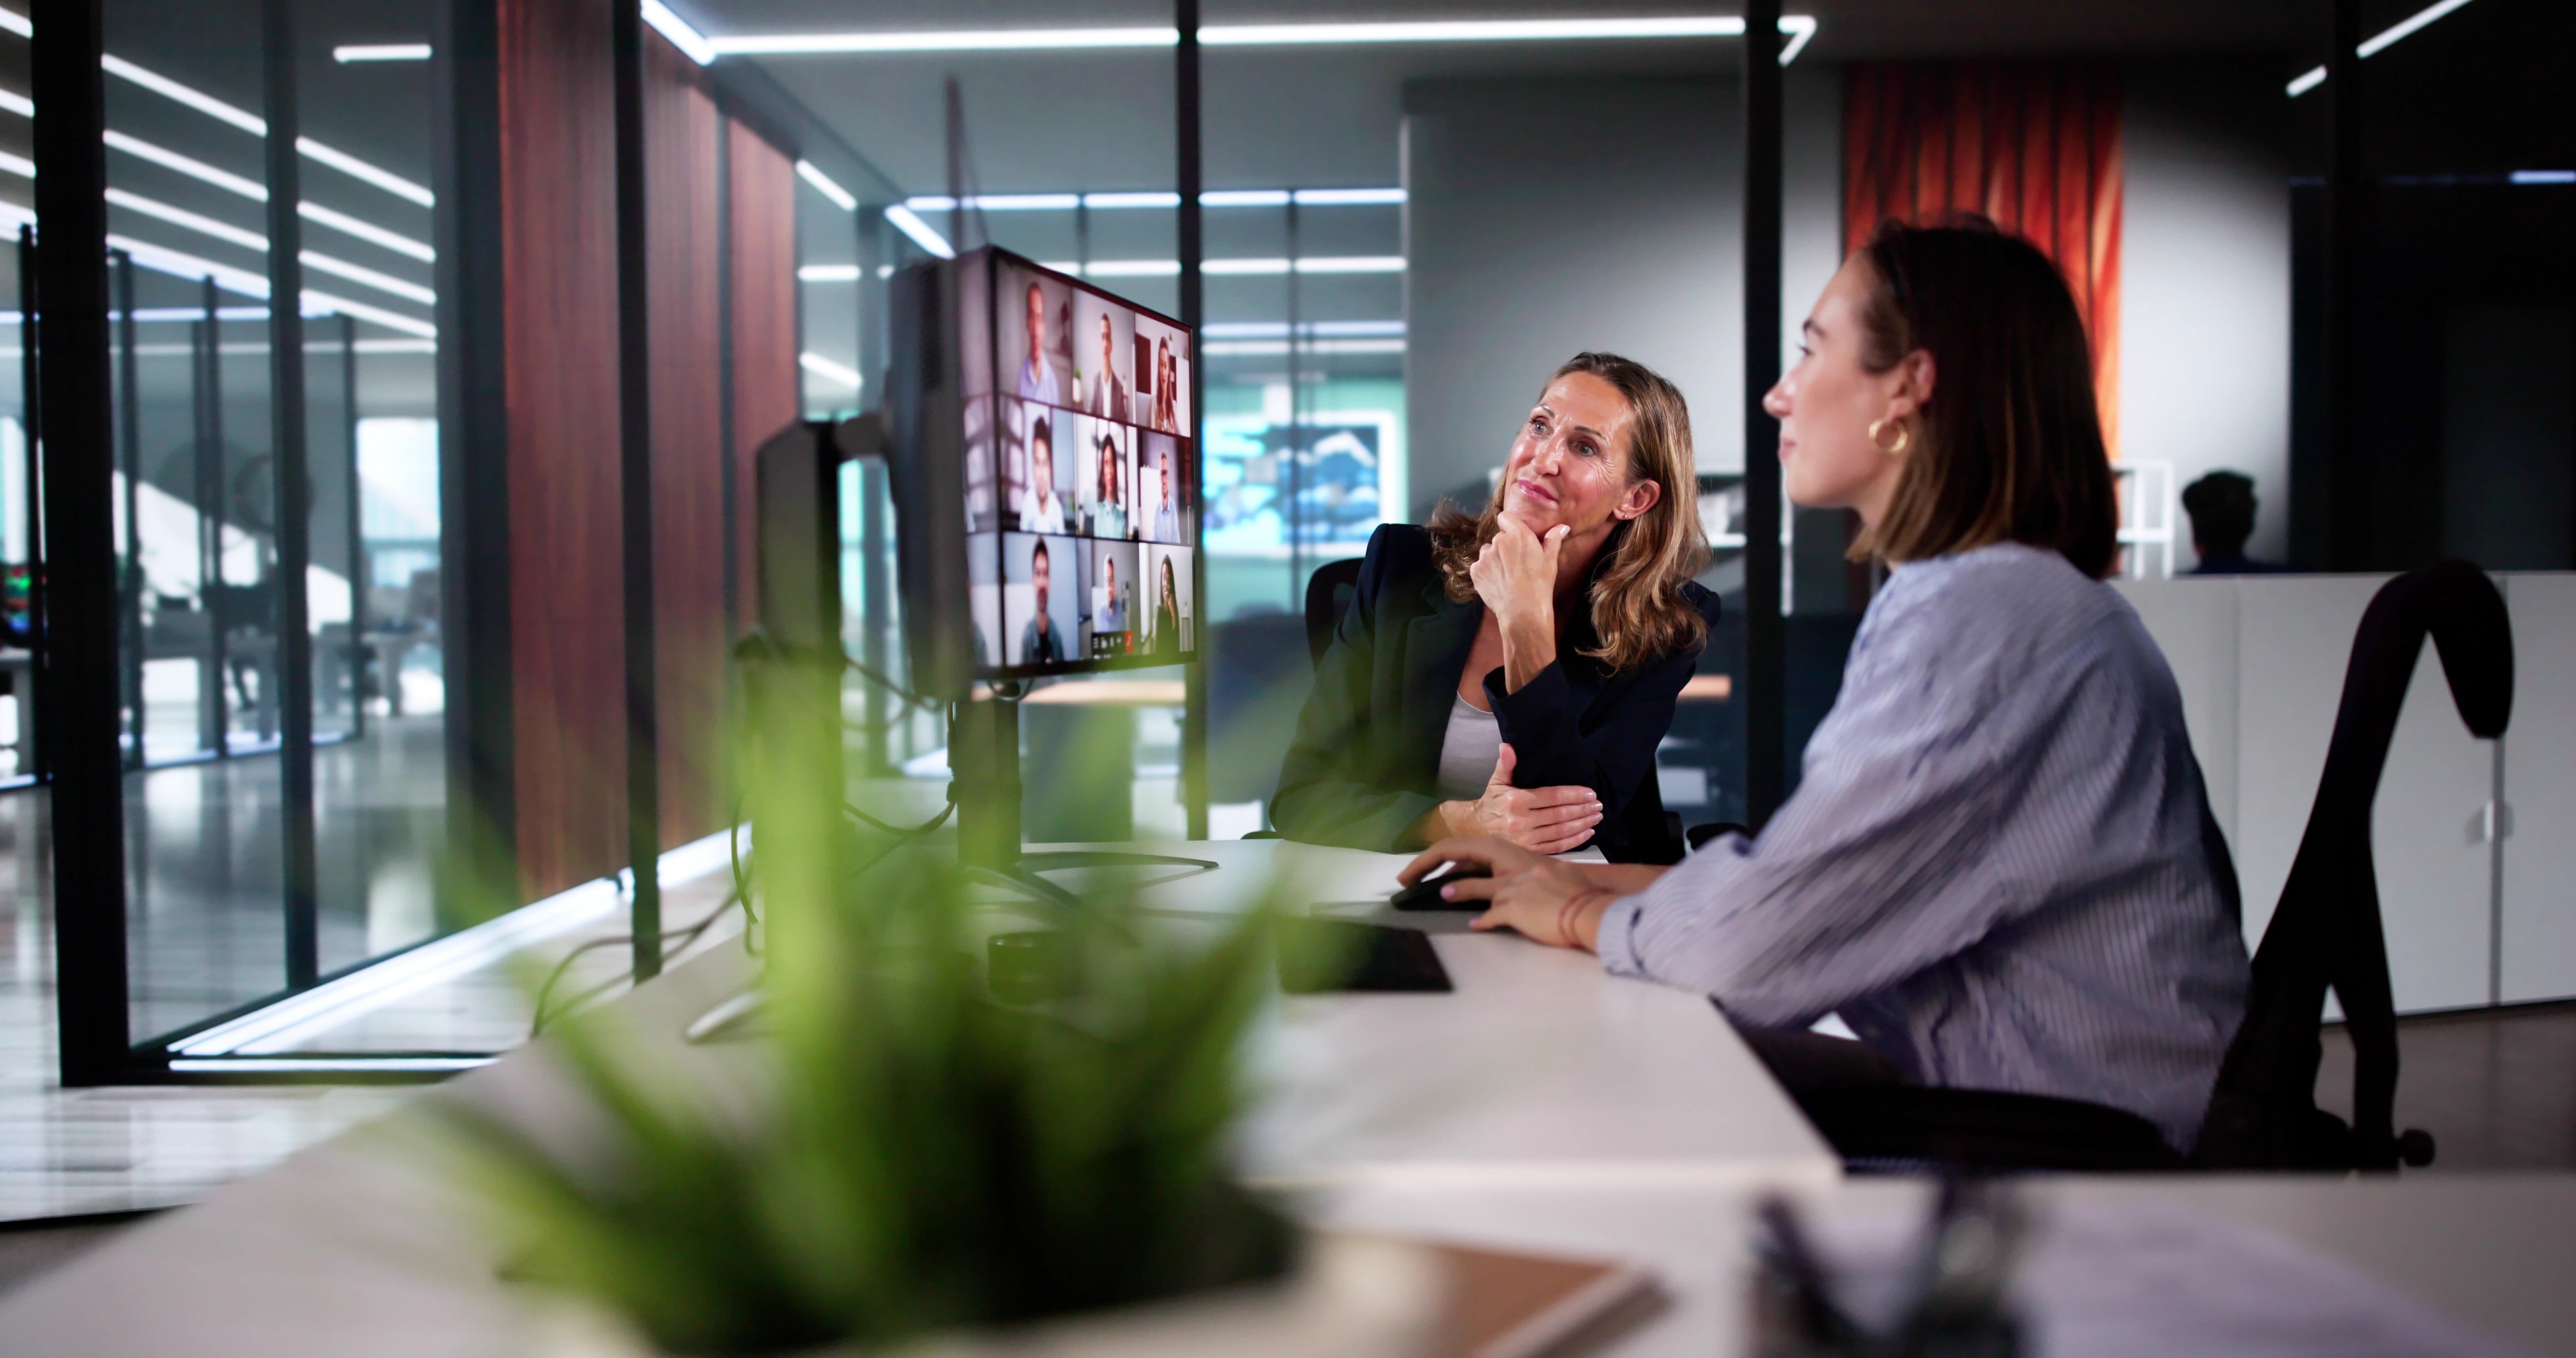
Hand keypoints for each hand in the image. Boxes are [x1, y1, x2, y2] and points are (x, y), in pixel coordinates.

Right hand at [1396, 835, 1547, 894]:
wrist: (1582, 904)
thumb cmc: (1545, 895)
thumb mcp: (1505, 891)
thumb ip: (1473, 890)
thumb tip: (1444, 891)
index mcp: (1492, 847)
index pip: (1447, 848)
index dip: (1423, 862)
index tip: (1405, 878)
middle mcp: (1495, 850)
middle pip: (1453, 854)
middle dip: (1429, 866)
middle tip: (1406, 882)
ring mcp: (1502, 861)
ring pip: (1467, 865)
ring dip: (1445, 874)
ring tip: (1424, 888)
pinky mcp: (1510, 874)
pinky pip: (1480, 874)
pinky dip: (1464, 882)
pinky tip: (1455, 895)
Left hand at [1396, 837, 1608, 950]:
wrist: (1595, 909)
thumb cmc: (1582, 894)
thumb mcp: (1553, 876)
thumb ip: (1529, 877)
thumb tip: (1520, 887)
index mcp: (1522, 857)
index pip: (1478, 845)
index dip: (1451, 851)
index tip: (1435, 861)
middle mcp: (1515, 866)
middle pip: (1466, 855)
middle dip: (1434, 863)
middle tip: (1413, 875)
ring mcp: (1514, 886)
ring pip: (1475, 886)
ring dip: (1456, 890)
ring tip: (1439, 894)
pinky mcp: (1515, 908)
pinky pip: (1491, 915)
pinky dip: (1482, 921)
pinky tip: (1475, 925)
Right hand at [1449, 744, 1599, 853]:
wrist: (1475, 829)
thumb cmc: (1492, 803)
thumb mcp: (1497, 781)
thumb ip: (1506, 764)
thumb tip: (1508, 746)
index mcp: (1516, 801)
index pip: (1552, 797)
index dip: (1574, 795)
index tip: (1590, 793)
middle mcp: (1522, 821)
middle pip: (1560, 815)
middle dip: (1583, 809)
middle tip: (1599, 805)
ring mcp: (1526, 840)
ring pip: (1561, 832)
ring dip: (1583, 824)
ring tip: (1597, 817)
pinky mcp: (1529, 852)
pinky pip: (1557, 846)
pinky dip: (1575, 840)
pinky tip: (1588, 833)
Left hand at [1468, 515, 1567, 633]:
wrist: (1523, 611)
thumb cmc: (1540, 585)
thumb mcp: (1550, 561)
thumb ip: (1553, 540)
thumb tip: (1563, 527)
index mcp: (1518, 535)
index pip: (1505, 517)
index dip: (1509, 526)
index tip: (1514, 536)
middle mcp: (1499, 541)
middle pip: (1498, 537)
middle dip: (1505, 546)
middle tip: (1515, 563)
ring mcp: (1485, 556)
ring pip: (1488, 551)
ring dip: (1494, 559)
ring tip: (1506, 575)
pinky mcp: (1475, 571)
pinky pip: (1479, 566)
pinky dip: (1486, 572)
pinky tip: (1497, 583)